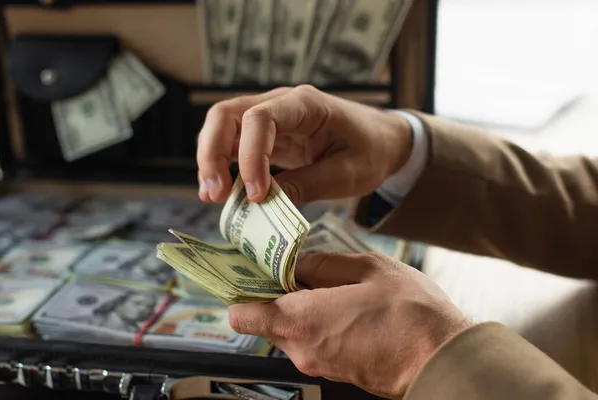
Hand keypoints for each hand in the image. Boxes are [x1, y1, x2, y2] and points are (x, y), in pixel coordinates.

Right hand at [197, 85, 412, 202]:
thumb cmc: (371, 150)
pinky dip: (222, 166)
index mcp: (306, 105)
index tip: (255, 195)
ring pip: (223, 127)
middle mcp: (281, 104)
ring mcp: (271, 118)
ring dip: (212, 160)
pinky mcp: (267, 136)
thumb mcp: (349, 173)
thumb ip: (308, 185)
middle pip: (227, 114)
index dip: (250, 156)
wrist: (381, 140)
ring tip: (212, 196)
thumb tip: (265, 205)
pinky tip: (220, 192)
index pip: (260, 118)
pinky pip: (234, 143)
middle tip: (214, 194)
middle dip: (213, 153)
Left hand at [228, 253, 470, 398]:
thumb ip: (325, 264)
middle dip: (275, 295)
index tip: (254, 271)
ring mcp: (318, 364)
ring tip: (329, 287)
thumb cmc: (411, 312)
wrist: (443, 359)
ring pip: (289, 332)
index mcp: (301, 319)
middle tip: (297, 271)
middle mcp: (302, 348)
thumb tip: (299, 262)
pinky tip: (344, 307)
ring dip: (299, 309)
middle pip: (265, 320)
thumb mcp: (368, 268)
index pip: (242, 313)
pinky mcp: (334, 372)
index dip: (244, 290)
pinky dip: (316, 325)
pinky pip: (311, 344)